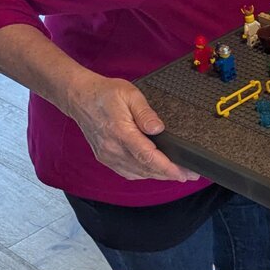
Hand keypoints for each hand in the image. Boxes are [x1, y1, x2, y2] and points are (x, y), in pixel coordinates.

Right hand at [65, 73, 198, 182]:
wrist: (79, 97)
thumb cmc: (105, 93)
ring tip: (176, 174)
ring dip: (157, 176)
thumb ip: (146, 113)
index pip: (147, 157)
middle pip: (145, 169)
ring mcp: (107, 155)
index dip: (167, 168)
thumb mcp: (130, 94)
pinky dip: (142, 174)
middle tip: (190, 175)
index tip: (183, 173)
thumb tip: (159, 129)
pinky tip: (153, 171)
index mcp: (121, 133)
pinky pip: (127, 172)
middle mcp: (113, 148)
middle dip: (169, 174)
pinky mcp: (105, 157)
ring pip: (137, 173)